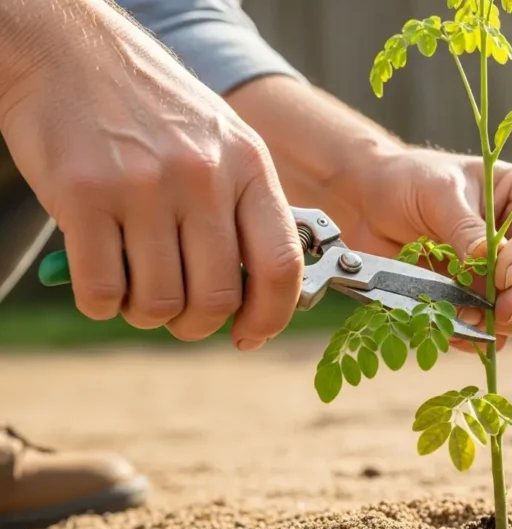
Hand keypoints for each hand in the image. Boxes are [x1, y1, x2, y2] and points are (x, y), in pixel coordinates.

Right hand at [0, 0, 303, 349]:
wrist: (71, 52)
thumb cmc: (154, 108)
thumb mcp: (223, 142)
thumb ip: (245, 208)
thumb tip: (261, 292)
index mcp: (249, 166)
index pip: (281, 265)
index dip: (271, 316)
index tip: (250, 334)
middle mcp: (202, 176)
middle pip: (218, 296)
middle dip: (197, 324)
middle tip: (179, 315)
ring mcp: (143, 186)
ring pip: (160, 302)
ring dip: (147, 315)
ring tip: (136, 289)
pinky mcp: (84, 195)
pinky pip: (103, 291)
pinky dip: (103, 304)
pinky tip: (101, 282)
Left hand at [328, 148, 511, 351]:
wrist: (367, 206)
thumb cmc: (409, 182)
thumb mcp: (438, 192)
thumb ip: (465, 228)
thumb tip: (489, 261)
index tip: (503, 270)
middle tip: (504, 310)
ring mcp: (509, 280)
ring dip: (506, 323)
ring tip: (467, 317)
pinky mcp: (483, 308)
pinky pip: (495, 336)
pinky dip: (477, 339)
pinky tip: (452, 329)